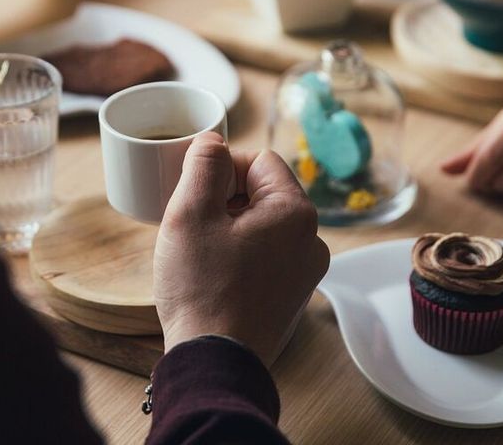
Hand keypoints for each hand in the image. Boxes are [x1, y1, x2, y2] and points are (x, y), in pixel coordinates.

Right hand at [155, 132, 329, 365]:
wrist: (213, 362)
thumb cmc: (202, 289)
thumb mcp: (190, 213)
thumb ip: (203, 164)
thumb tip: (212, 141)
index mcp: (295, 212)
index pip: (259, 160)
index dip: (221, 169)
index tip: (194, 193)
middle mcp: (312, 240)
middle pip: (262, 193)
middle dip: (224, 200)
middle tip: (192, 225)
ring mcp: (305, 272)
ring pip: (262, 226)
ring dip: (229, 228)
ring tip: (200, 253)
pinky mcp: (291, 296)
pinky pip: (265, 256)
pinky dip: (239, 256)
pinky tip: (212, 276)